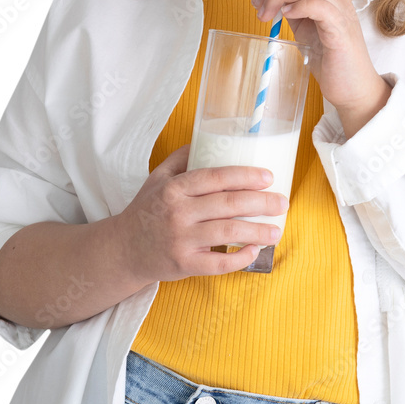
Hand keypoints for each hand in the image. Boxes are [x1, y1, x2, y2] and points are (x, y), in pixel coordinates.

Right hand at [115, 145, 288, 282]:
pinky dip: (240, 258)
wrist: (123, 249)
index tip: (268, 177)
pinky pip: (218, 264)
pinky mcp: (184, 265)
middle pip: (227, 205)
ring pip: (227, 233)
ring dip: (257, 231)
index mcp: (174, 188)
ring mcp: (181, 240)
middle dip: (261, 203)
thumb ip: (182, 158)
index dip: (245, 176)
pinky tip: (254, 250)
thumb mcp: (158, 177)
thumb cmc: (147, 210)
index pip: (215, 178)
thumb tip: (211, 138)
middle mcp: (178, 213)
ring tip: (277, 229)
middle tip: (282, 202)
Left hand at [251, 0, 390, 137]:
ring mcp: (341, 11)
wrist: (352, 88)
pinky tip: (286, 17)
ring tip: (268, 15)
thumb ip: (293, 12)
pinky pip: (318, 6)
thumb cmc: (330, 60)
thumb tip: (270, 0)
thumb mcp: (306, 29)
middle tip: (258, 7)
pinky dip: (298, 7)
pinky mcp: (341, 29)